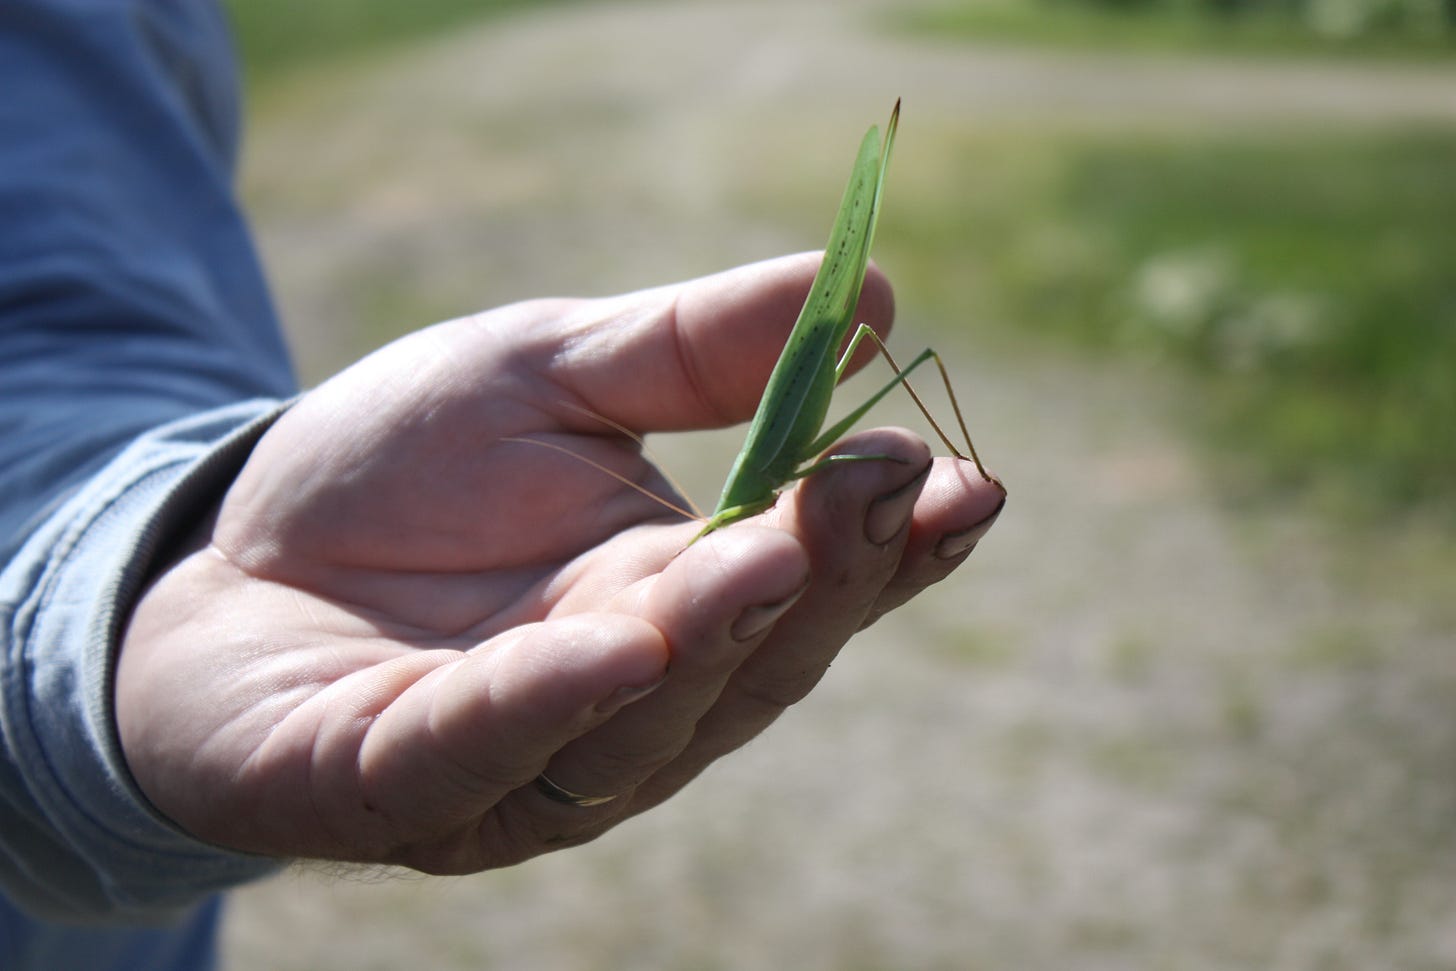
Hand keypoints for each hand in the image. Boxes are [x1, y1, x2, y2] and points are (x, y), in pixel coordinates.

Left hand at [116, 253, 1005, 872]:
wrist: (223, 556)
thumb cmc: (402, 472)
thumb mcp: (548, 372)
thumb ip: (693, 350)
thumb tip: (870, 293)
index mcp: (676, 601)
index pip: (809, 585)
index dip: (889, 545)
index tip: (965, 478)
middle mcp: (624, 704)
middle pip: (752, 664)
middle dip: (821, 580)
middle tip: (878, 488)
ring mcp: (517, 762)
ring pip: (644, 724)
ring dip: (717, 637)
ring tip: (777, 543)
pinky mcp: (393, 785)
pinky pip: (482, 751)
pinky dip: (554, 699)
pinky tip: (620, 633)